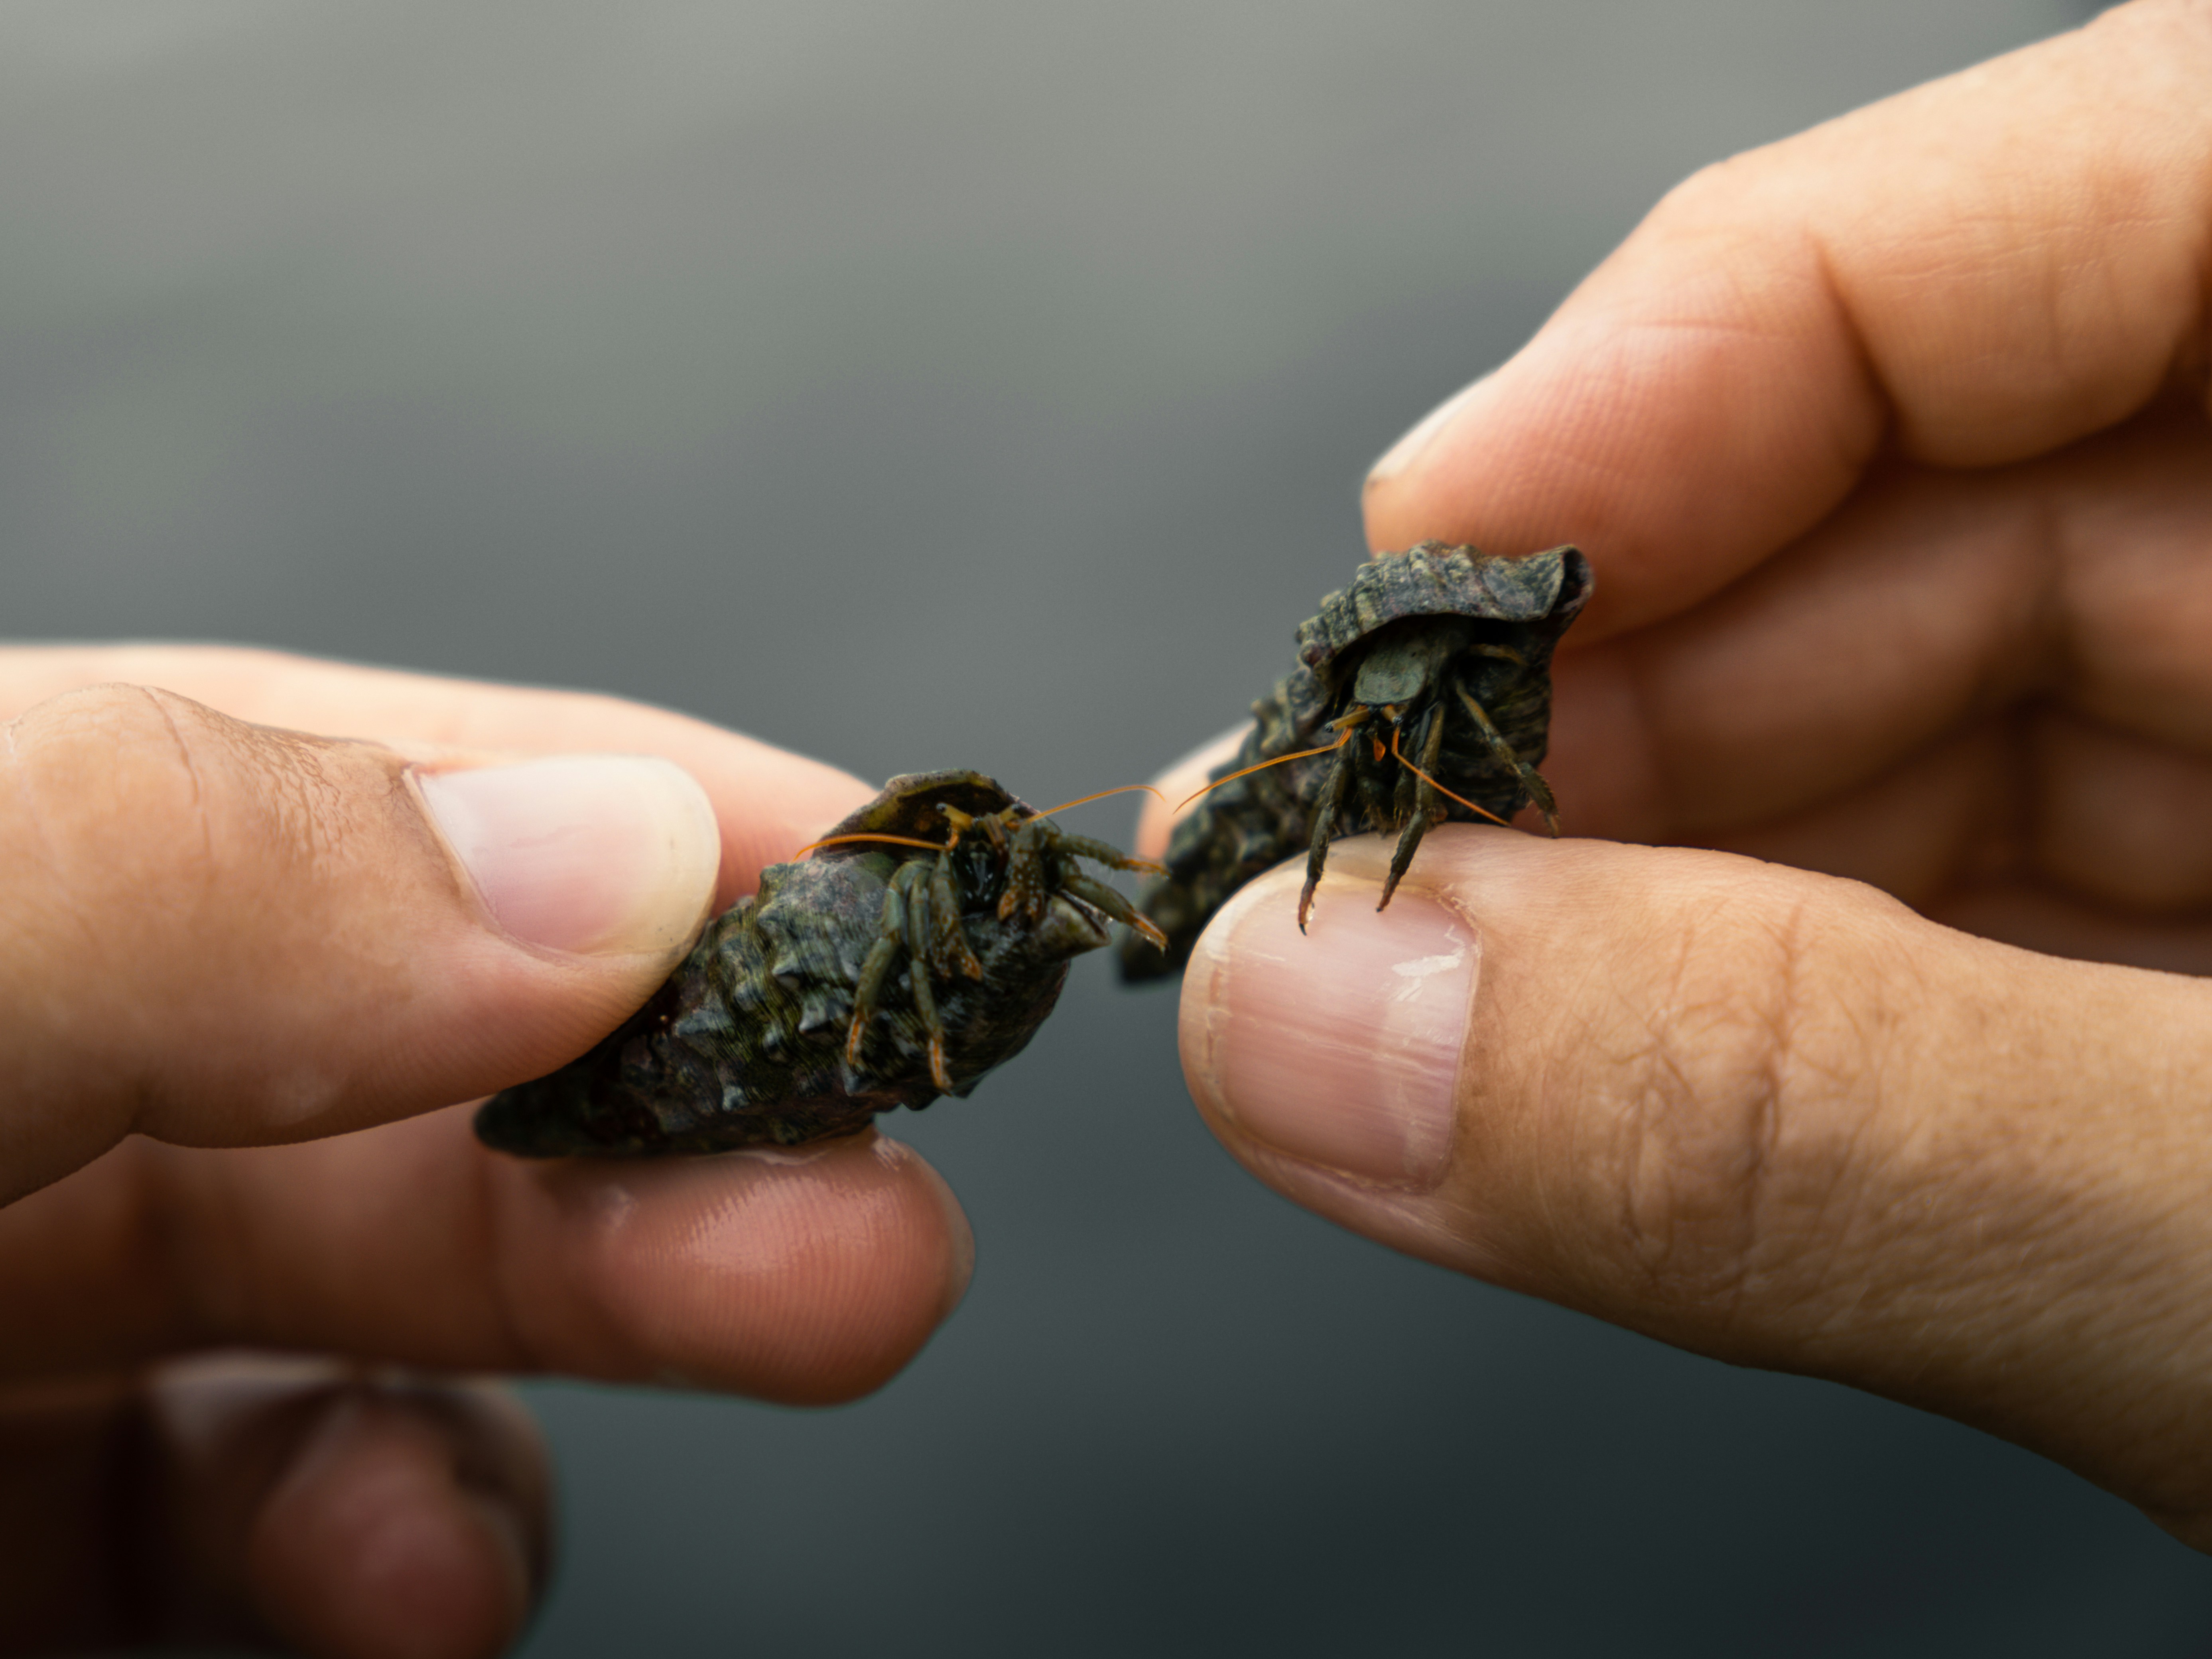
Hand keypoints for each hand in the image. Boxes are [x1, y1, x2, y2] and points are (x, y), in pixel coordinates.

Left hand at [0, 648, 971, 1654]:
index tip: (879, 885)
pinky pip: (254, 1518)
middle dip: (696, 1110)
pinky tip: (435, 1576)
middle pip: (420, 1056)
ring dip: (612, 1317)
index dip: (638, 816)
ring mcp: (0, 1311)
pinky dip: (403, 1538)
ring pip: (381, 1291)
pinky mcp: (4, 1545)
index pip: (355, 777)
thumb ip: (190, 878)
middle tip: (890, 1198)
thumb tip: (624, 849)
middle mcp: (16, 1061)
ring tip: (784, 1334)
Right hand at [1144, 2, 2211, 1545]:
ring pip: (1905, 722)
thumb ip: (1832, 1127)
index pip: (2130, 196)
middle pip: (1954, 486)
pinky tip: (1580, 1071)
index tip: (1440, 540)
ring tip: (1402, 994)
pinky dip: (1739, 997)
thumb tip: (1333, 1025)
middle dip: (1612, 680)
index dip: (1732, 333)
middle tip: (1349, 858)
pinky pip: (1938, 909)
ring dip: (1628, 866)